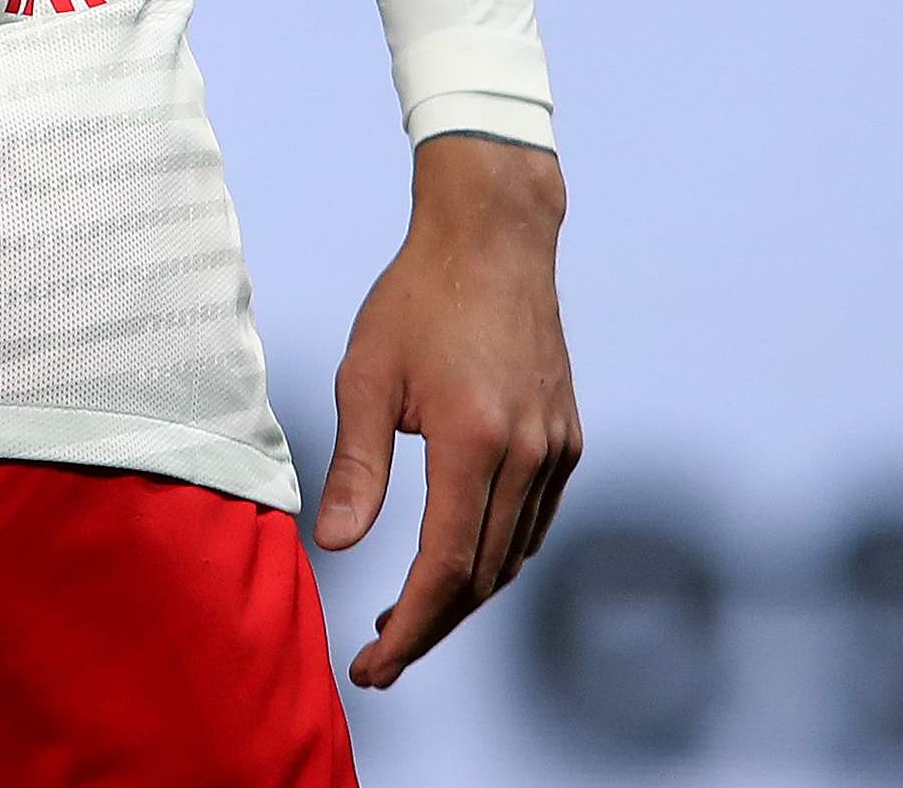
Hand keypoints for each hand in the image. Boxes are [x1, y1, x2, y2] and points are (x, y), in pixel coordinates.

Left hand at [313, 134, 577, 686]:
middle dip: (430, 629)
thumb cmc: (418, 298)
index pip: (446, 566)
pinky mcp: (567, 439)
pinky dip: (494, 557)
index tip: (371, 664)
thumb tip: (335, 546)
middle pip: (483, 576)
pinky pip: (532, 522)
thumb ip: (357, 467)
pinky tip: (454, 563)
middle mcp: (528, 453)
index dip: (410, 628)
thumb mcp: (366, 377)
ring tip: (403, 619)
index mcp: (474, 439)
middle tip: (379, 660)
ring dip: (462, 598)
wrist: (494, 237)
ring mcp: (556, 448)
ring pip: (513, 556)